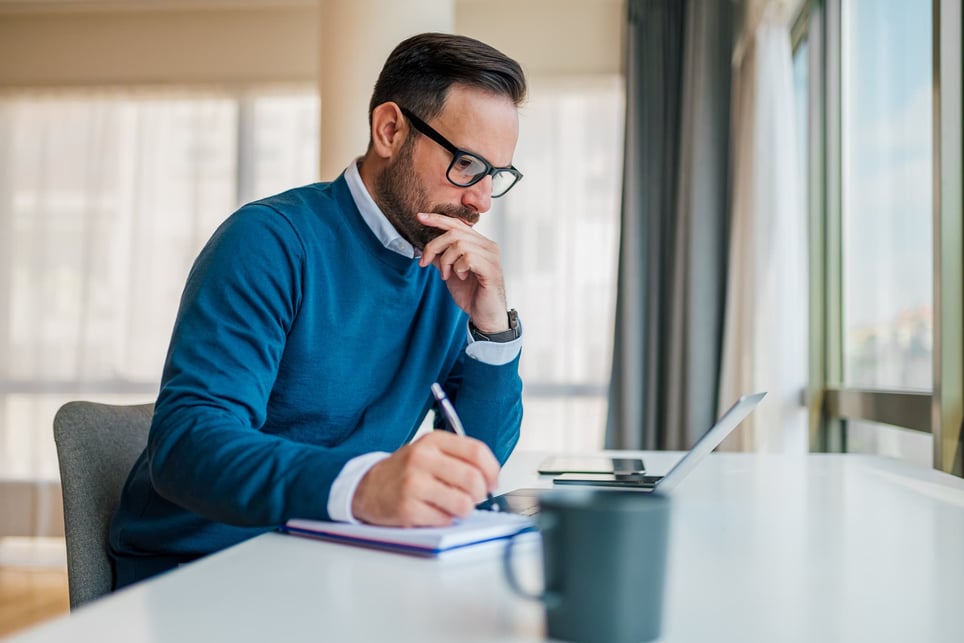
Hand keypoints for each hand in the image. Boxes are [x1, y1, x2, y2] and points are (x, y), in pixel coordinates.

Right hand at [351, 430, 500, 526]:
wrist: (367, 487)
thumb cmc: (406, 471)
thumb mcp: (430, 452)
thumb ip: (460, 458)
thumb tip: (491, 480)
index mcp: (433, 441)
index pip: (477, 452)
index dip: (492, 471)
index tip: (493, 482)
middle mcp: (423, 458)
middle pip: (473, 479)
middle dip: (480, 494)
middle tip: (474, 498)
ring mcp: (414, 483)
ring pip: (463, 504)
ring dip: (464, 510)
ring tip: (453, 506)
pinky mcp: (408, 508)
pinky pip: (445, 520)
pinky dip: (445, 520)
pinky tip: (433, 512)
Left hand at [417, 212, 508, 332]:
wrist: (485, 316)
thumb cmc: (471, 295)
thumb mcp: (450, 273)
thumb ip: (442, 258)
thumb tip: (426, 248)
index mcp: (479, 244)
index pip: (458, 224)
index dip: (438, 219)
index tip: (420, 217)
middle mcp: (488, 246)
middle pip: (454, 233)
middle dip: (434, 246)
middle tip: (425, 262)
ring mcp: (491, 256)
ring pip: (459, 244)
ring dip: (446, 261)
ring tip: (447, 275)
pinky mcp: (491, 269)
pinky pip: (468, 258)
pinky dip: (458, 268)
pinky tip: (461, 277)